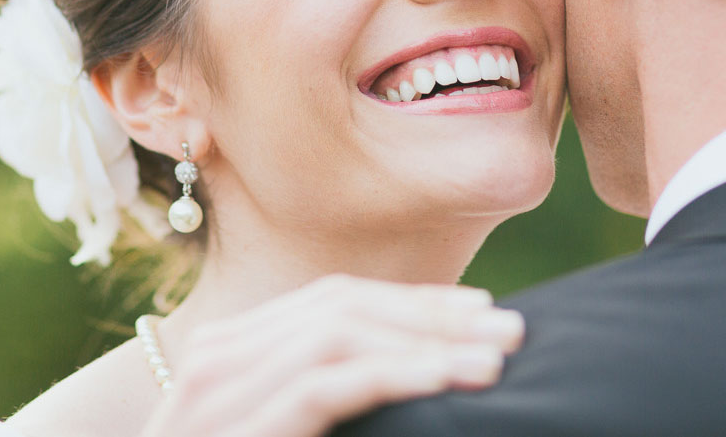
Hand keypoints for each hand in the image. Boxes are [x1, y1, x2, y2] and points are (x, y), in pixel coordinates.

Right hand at [138, 274, 523, 436]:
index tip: (479, 311)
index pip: (334, 301)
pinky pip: (325, 384)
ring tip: (491, 358)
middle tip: (508, 328)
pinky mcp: (235, 427)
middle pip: (342, 306)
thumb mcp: (276, 429)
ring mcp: (217, 388)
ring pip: (338, 333)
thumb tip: (416, 374)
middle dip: (431, 313)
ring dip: (425, 341)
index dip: (412, 301)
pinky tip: (442, 377)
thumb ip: (320, 395)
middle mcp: (220, 354)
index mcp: (233, 350)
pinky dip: (392, 373)